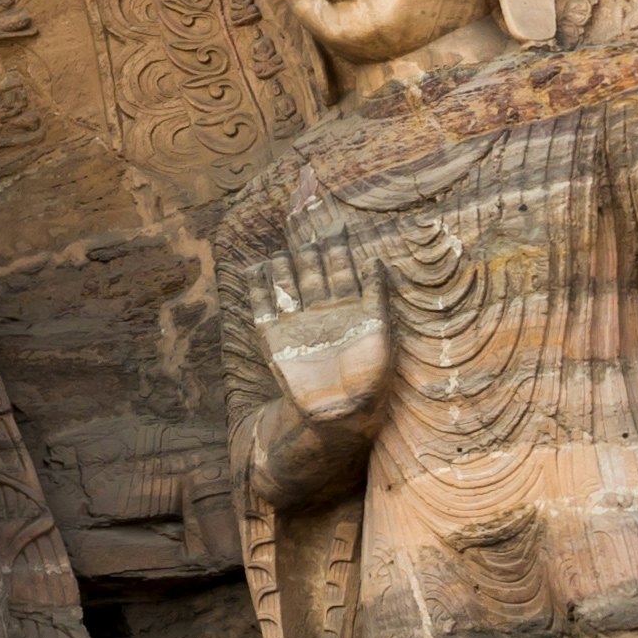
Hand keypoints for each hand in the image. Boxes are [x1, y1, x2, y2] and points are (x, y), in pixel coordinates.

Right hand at [257, 229, 392, 429]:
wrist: (340, 416)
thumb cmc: (368, 379)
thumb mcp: (382, 335)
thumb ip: (376, 298)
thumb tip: (375, 261)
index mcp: (350, 309)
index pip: (341, 267)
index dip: (337, 244)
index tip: (335, 221)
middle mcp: (323, 311)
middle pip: (313, 269)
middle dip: (310, 246)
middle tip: (306, 220)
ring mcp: (298, 323)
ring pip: (288, 282)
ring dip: (284, 265)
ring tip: (279, 247)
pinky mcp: (275, 338)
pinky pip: (263, 307)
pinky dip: (257, 288)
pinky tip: (255, 269)